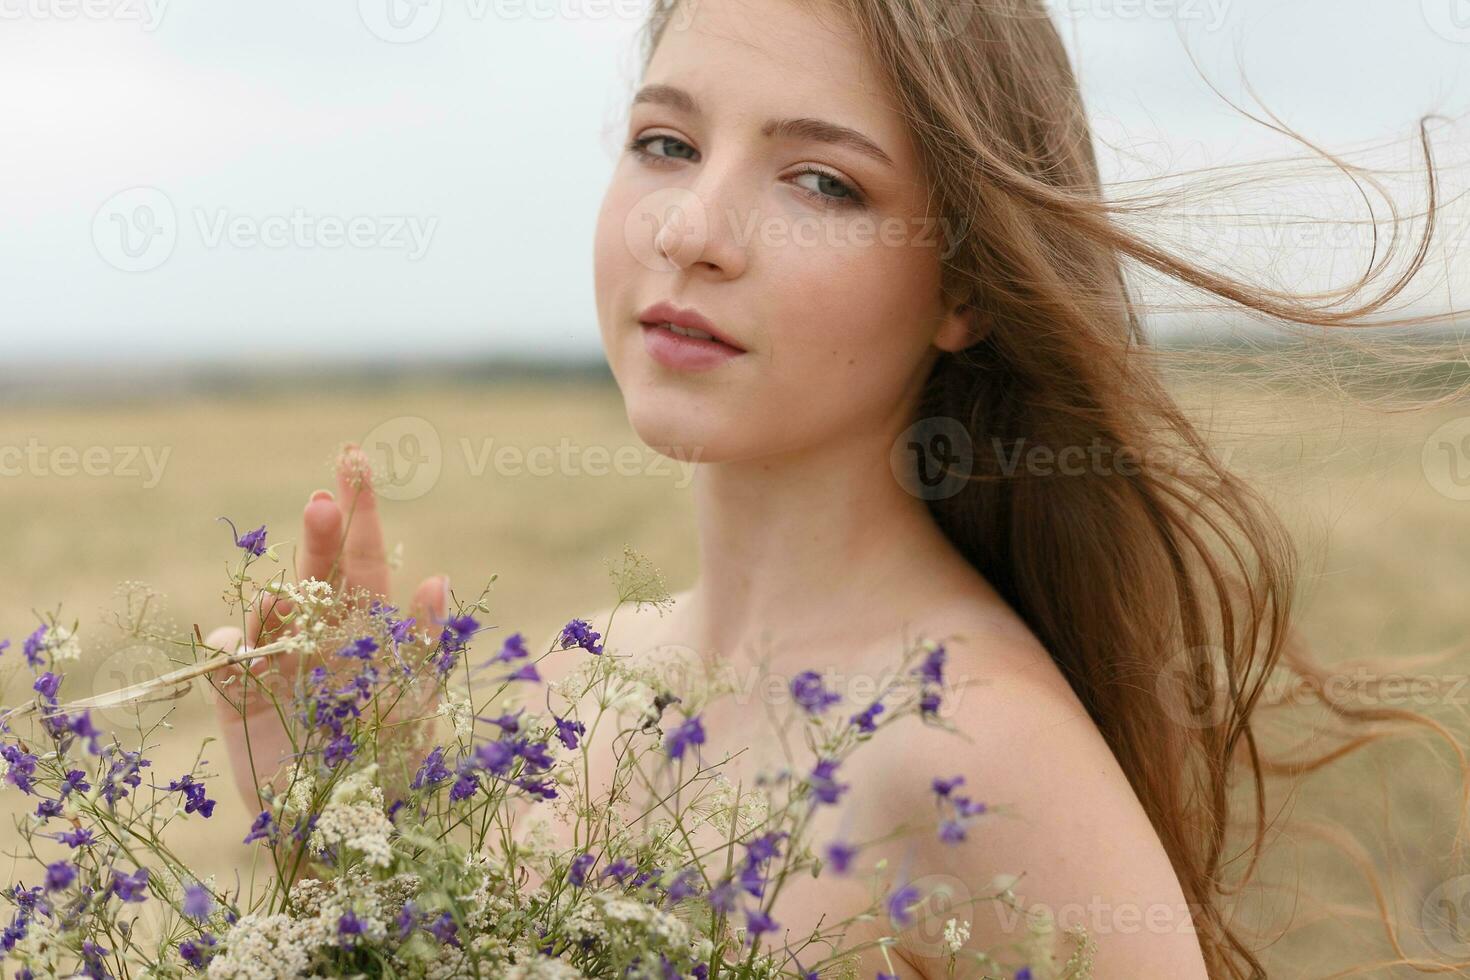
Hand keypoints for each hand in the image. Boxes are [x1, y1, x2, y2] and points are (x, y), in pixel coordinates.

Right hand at [204, 444, 448, 807]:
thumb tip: (437, 576)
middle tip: (326, 497)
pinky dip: (231, 651)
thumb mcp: (418, 704)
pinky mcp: (237, 701)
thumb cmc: (393, 768)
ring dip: (278, 596)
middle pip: (316, 571)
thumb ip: (426, 643)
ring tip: (292, 593)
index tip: (355, 460)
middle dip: (320, 532)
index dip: (359, 510)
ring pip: (269, 611)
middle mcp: (319, 636)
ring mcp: (276, 665)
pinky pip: (226, 664)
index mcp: (366, 629)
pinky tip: (242, 645)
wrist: (349, 837)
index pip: (363, 558)